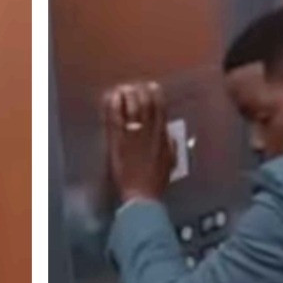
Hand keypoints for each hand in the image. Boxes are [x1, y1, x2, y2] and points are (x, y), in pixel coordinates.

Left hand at [101, 81, 174, 204]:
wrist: (142, 195)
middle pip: (146, 105)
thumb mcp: (169, 162)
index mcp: (162, 137)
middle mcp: (148, 133)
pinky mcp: (118, 142)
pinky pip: (116, 120)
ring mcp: (132, 136)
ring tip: (123, 89)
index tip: (153, 86)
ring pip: (131, 109)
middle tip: (136, 86)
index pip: (161, 110)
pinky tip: (112, 98)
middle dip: (141, 92)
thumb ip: (169, 146)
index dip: (157, 95)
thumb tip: (168, 134)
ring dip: (128, 96)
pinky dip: (114, 107)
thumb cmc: (157, 182)